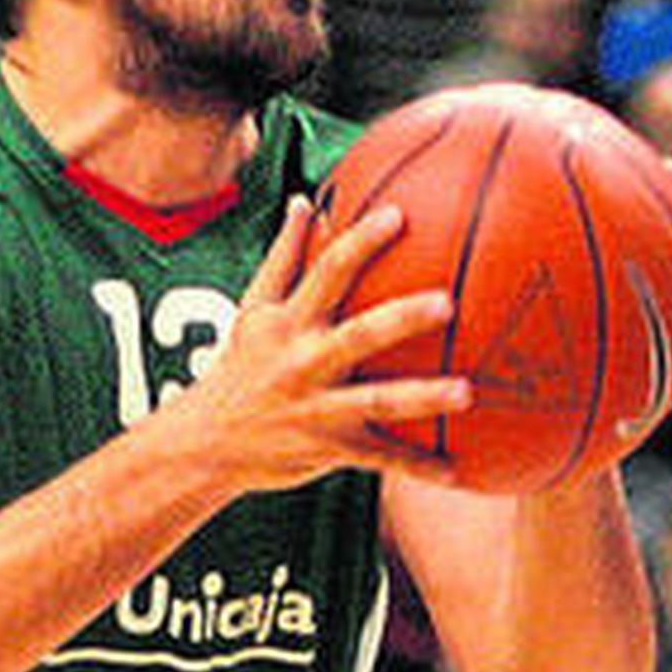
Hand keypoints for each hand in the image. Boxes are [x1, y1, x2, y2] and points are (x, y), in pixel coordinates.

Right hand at [167, 197, 472, 491]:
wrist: (205, 443)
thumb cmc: (240, 366)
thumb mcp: (252, 311)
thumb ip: (283, 257)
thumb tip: (304, 202)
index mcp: (288, 322)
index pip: (326, 272)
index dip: (361, 242)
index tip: (399, 215)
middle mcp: (304, 362)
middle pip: (359, 335)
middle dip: (402, 319)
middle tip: (447, 302)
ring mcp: (318, 408)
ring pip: (377, 401)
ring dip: (422, 397)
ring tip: (467, 391)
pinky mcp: (328, 449)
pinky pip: (379, 458)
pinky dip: (417, 465)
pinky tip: (457, 469)